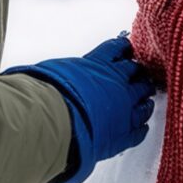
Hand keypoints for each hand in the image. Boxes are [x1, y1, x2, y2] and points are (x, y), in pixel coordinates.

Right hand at [4, 33, 157, 182]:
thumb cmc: (48, 96)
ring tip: (144, 101)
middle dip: (137, 75)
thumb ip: (59, 73)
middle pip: (137, 74)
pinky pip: (140, 129)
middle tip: (138, 77)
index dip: (123, 49)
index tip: (126, 50)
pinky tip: (139, 126)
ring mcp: (125, 109)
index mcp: (99, 63)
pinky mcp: (124, 134)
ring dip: (144, 100)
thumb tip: (37, 74)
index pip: (118, 48)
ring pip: (144, 101)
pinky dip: (140, 127)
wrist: (56, 125)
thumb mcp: (53, 74)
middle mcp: (118, 83)